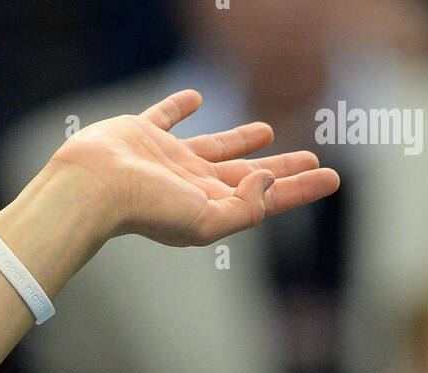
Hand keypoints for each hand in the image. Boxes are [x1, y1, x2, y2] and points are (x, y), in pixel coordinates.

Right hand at [47, 88, 338, 247]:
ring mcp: (168, 160)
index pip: (266, 199)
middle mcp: (192, 187)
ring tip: (269, 132)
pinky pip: (168, 116)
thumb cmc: (146, 209)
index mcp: (210, 209)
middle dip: (283, 170)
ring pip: (216, 147)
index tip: (333, 177)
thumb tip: (270, 182)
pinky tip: (196, 97)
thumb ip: (244, 208)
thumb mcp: (204, 219)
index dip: (301, 189)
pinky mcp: (142, 135)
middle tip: (315, 160)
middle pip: (250, 176)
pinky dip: (182, 106)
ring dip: (243, 141)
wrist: (93, 187)